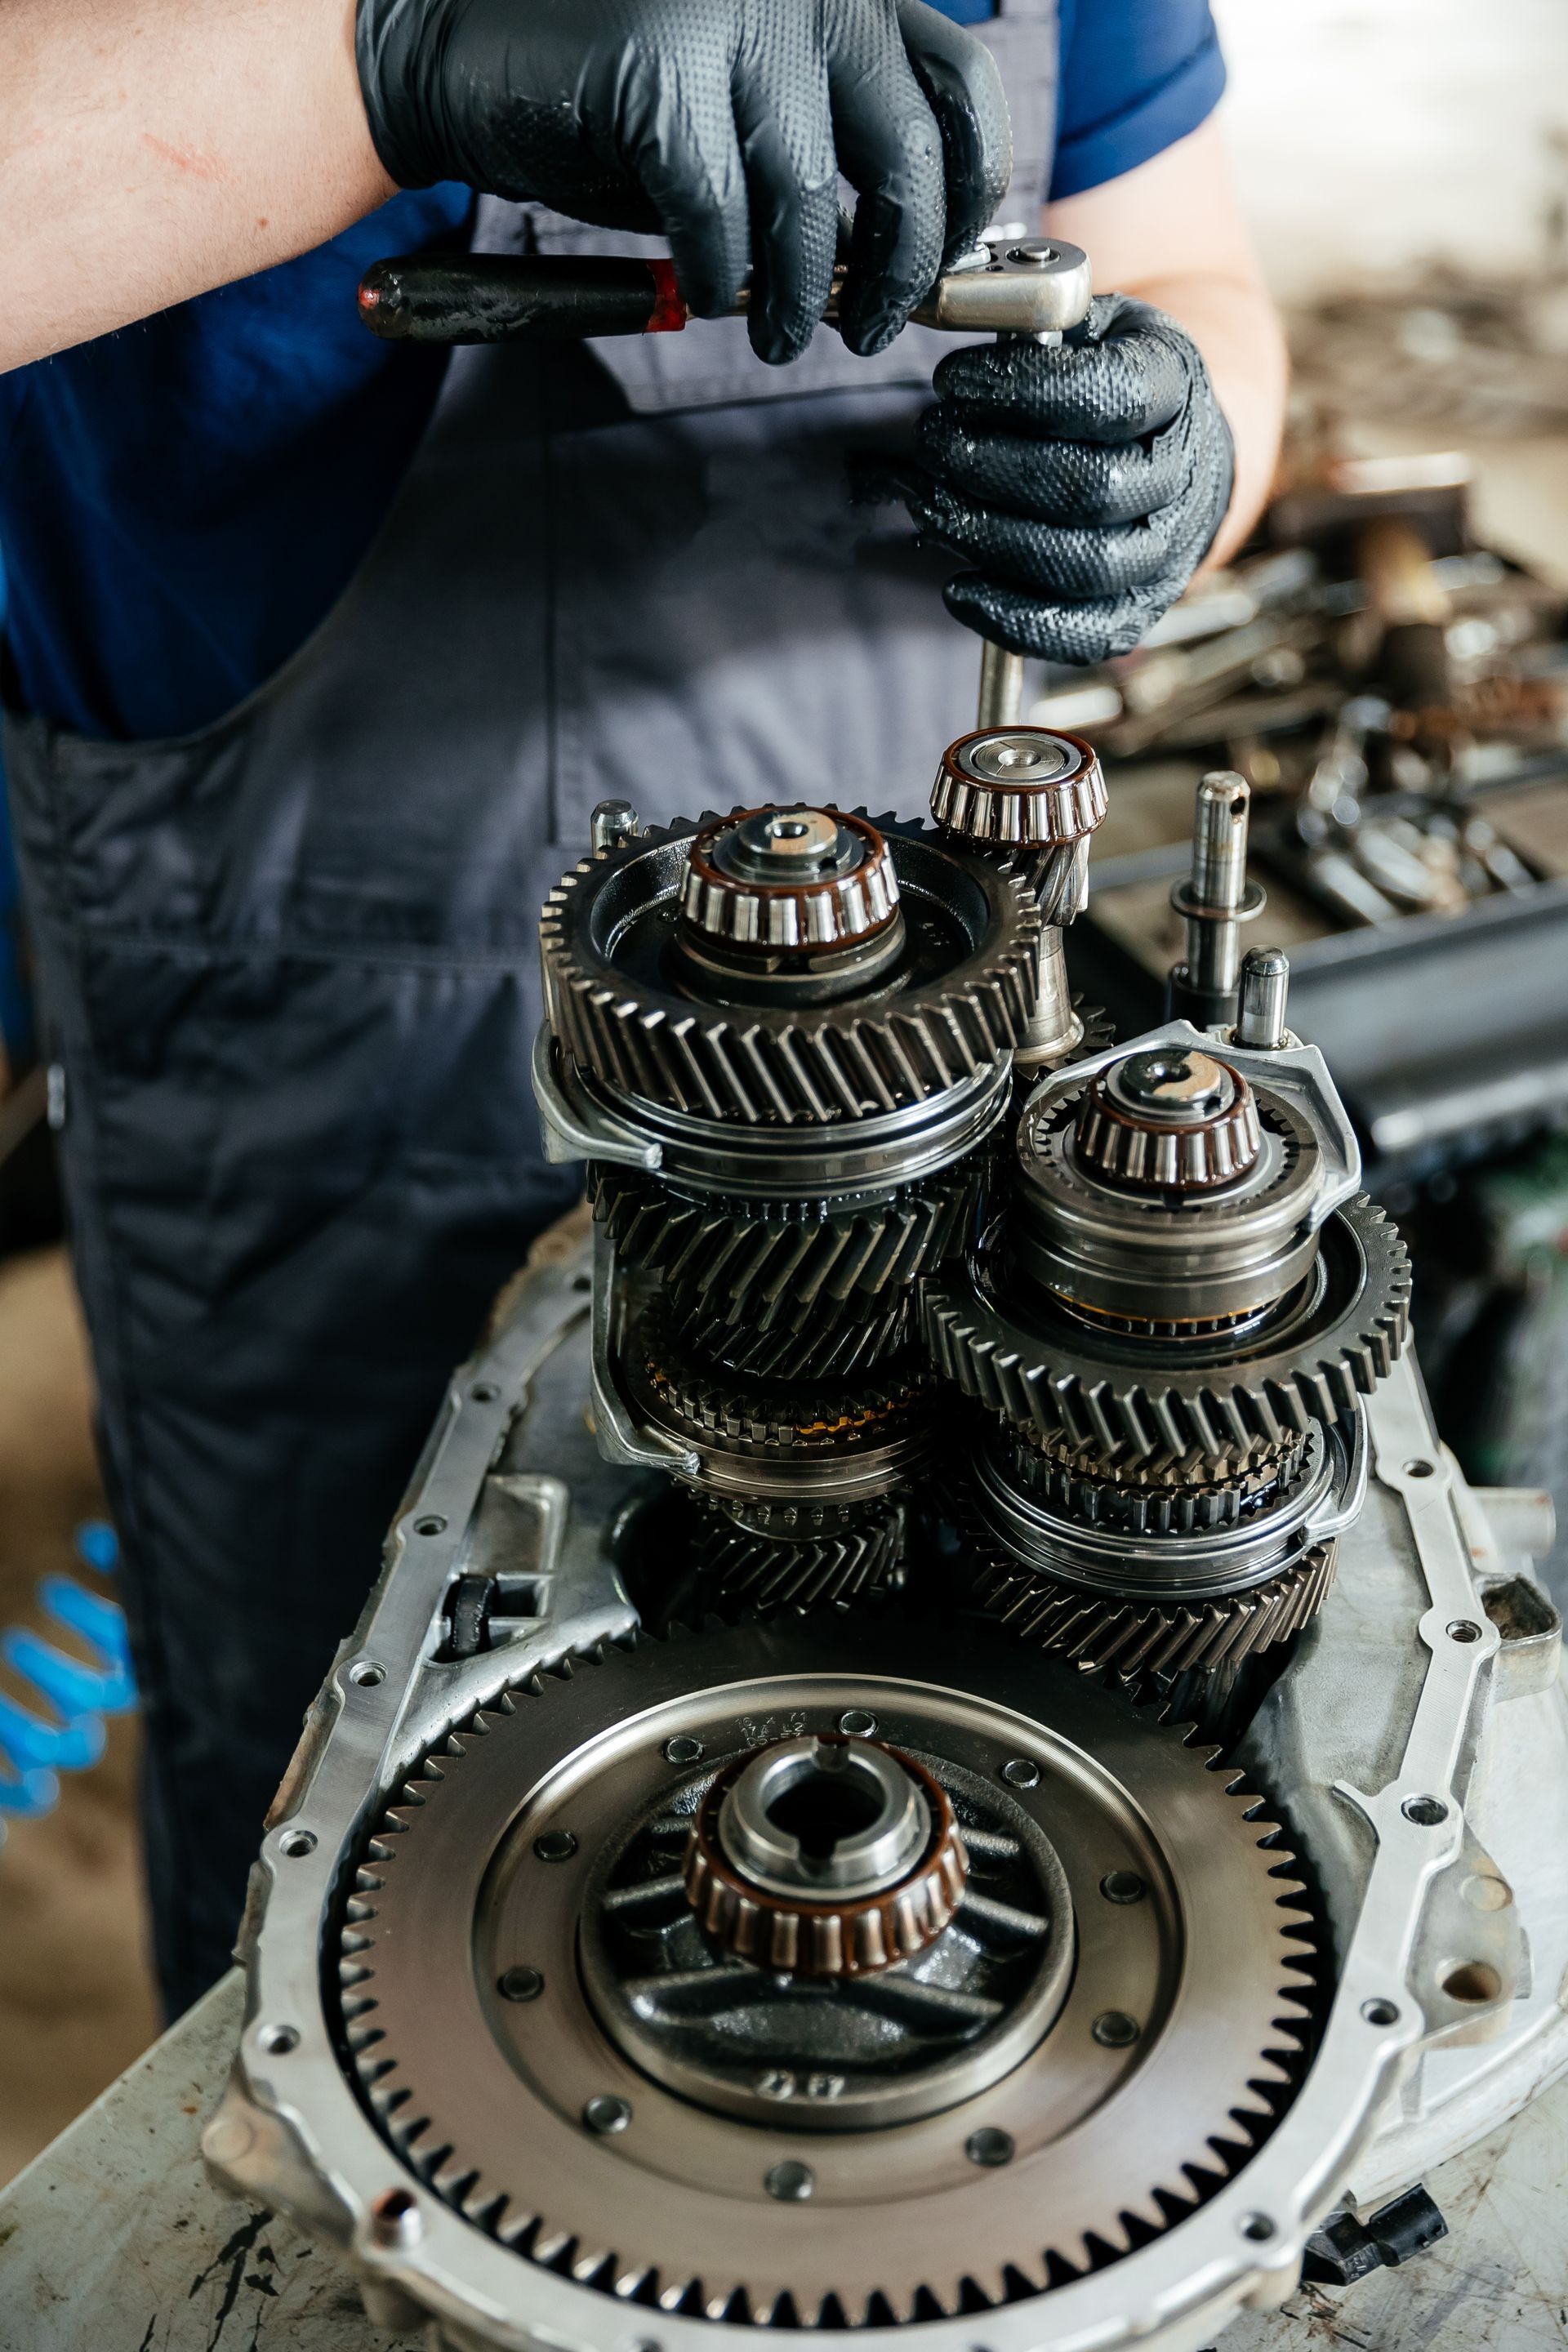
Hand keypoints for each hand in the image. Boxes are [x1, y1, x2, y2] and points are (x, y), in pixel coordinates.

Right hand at [356, 0, 1010, 365]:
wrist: (453, 50)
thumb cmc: (607, 95)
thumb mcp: (745, 114)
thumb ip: (828, 156)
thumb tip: (904, 255)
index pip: (957, 83)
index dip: (971, 188)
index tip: (947, 260)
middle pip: (910, 150)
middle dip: (901, 266)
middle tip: (873, 324)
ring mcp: (731, 14)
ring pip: (812, 201)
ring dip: (800, 296)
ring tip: (780, 332)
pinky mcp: (658, 68)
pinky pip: (717, 215)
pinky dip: (712, 274)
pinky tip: (699, 288)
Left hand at [902, 294, 1235, 663]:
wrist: (1175, 446)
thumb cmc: (1108, 380)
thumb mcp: (1085, 326)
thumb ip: (1032, 326)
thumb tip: (948, 331)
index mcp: (1174, 386)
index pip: (1111, 396)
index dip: (1023, 391)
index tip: (953, 381)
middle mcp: (1182, 476)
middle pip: (1091, 490)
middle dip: (992, 470)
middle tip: (933, 444)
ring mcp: (1167, 552)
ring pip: (1084, 565)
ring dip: (990, 539)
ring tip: (930, 505)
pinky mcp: (1138, 610)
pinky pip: (1082, 634)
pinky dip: (1012, 620)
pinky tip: (958, 587)